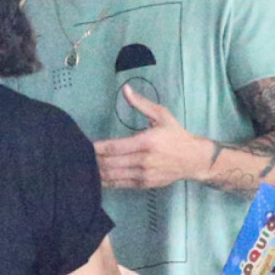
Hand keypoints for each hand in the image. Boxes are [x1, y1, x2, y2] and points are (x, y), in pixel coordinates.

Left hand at [94, 86, 214, 189]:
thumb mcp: (161, 115)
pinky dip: (107, 182)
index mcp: (146, 142)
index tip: (87, 146)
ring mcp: (144, 175)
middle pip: (110, 163)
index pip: (115, 147)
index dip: (98, 148)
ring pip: (113, 176)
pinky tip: (99, 178)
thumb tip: (125, 89)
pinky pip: (121, 184)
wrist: (193, 159)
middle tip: (82, 157)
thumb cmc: (176, 135)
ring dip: (98, 172)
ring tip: (86, 168)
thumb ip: (141, 104)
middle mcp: (144, 160)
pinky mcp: (144, 184)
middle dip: (95, 160)